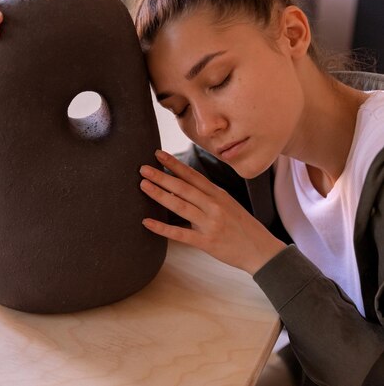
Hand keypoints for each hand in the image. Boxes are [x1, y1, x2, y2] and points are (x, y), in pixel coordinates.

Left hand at [139, 149, 284, 274]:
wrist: (262, 251)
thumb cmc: (242, 227)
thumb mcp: (228, 205)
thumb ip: (206, 196)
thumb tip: (180, 187)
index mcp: (218, 194)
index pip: (193, 175)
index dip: (174, 164)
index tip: (158, 154)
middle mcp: (214, 206)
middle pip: (184, 188)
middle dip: (162, 176)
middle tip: (143, 168)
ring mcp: (210, 223)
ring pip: (181, 206)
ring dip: (160, 195)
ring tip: (143, 185)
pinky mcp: (207, 242)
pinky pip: (181, 234)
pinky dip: (162, 228)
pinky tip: (147, 222)